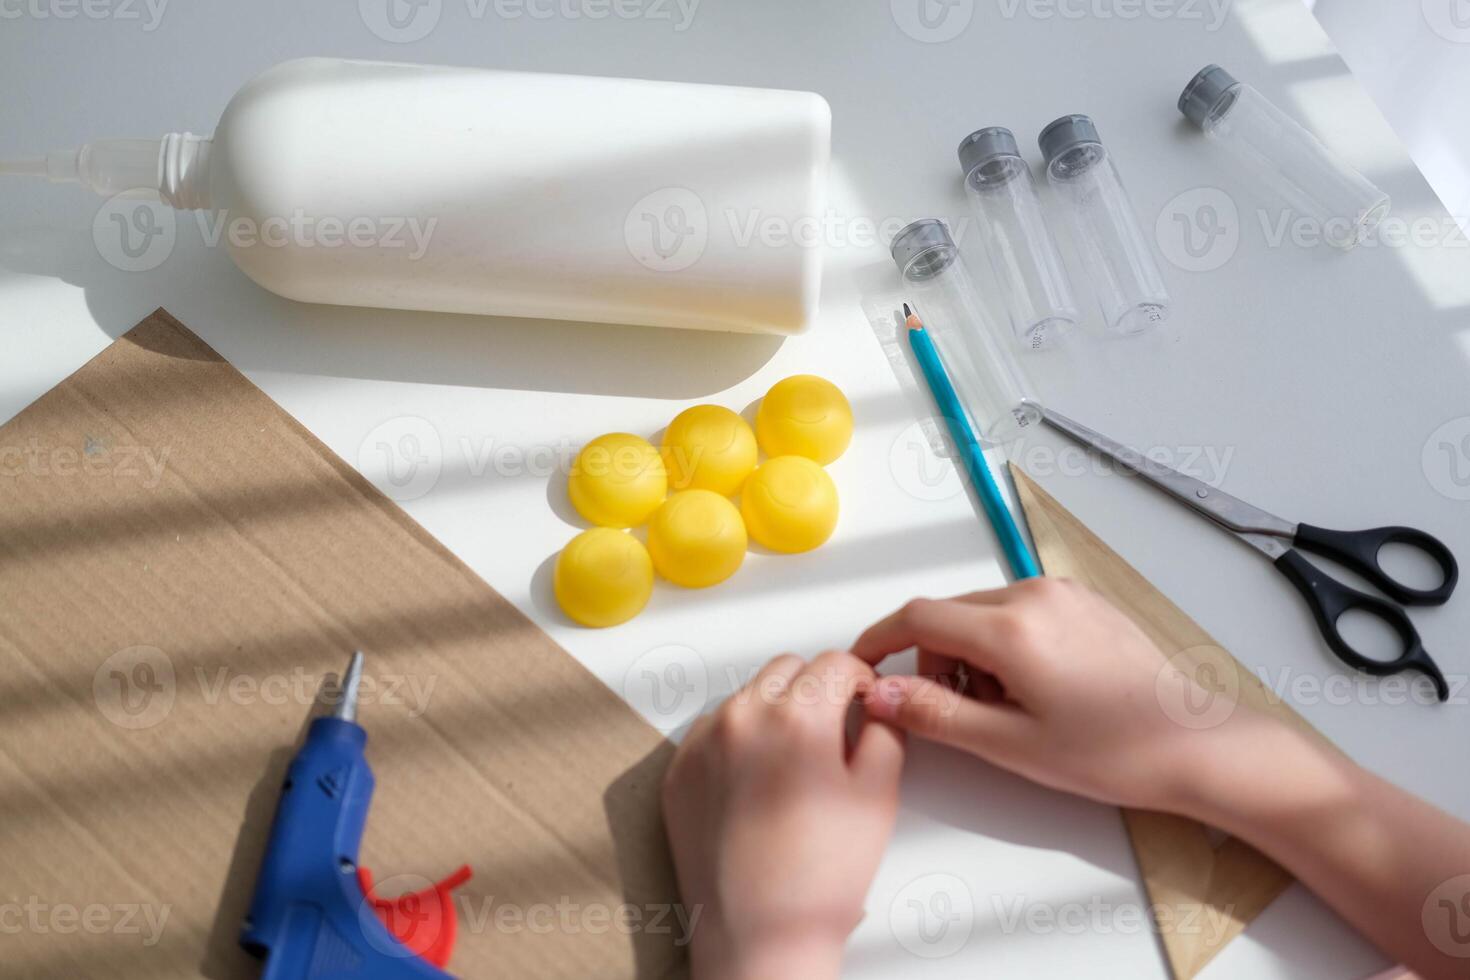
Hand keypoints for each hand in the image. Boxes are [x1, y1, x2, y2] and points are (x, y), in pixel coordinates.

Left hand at [661, 651, 904, 979]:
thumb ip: (883, 730)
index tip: (864, 701)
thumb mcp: (879, 794)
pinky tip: (759, 782)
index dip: (860, 680)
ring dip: (775, 710)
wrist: (761, 937)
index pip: (835, 662)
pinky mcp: (678, 770)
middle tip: (834, 732)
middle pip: (789, 668)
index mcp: (798, 716)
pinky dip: (739, 739)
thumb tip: (874, 705)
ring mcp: (703, 742)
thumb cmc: (820, 879)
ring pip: (748, 695)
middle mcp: (743, 717)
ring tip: (794, 764)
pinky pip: (714, 729)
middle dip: (816, 688)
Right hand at [854, 577, 1269, 811]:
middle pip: (948, 614)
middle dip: (935, 660)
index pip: (916, 616)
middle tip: (963, 715)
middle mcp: (1034, 595)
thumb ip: (935, 713)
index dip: (878, 641)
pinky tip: (1034, 688)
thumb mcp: (1011, 744)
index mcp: (1011, 627)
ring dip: (971, 654)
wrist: (1196, 744)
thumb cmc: (1112, 752)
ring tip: (1008, 708)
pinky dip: (1004, 644)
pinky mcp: (1083, 599)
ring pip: (982, 613)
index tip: (861, 667)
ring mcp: (1062, 592)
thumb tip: (878, 692)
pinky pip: (1018, 610)